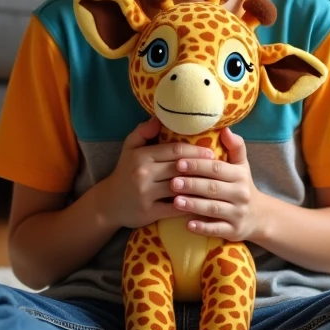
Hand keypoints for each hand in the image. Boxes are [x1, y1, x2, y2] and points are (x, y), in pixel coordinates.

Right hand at [93, 117, 215, 229]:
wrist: (109, 203)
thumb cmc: (124, 172)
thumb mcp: (129, 148)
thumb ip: (142, 132)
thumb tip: (158, 118)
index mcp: (142, 156)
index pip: (175, 150)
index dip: (196, 150)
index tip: (211, 152)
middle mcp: (143, 173)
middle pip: (180, 168)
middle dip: (202, 167)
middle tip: (219, 168)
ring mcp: (146, 194)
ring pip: (180, 188)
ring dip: (199, 187)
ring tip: (216, 185)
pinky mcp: (149, 212)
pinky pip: (175, 209)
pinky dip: (190, 206)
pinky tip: (204, 203)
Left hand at [170, 127, 263, 241]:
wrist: (260, 217)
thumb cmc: (242, 186)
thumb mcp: (242, 166)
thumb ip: (235, 147)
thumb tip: (225, 129)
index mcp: (239, 176)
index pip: (217, 169)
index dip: (198, 165)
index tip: (179, 162)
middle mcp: (240, 194)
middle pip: (213, 188)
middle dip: (192, 185)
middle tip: (173, 182)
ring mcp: (237, 214)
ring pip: (213, 209)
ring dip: (194, 205)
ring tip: (175, 201)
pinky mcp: (234, 231)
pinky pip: (216, 229)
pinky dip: (202, 227)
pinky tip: (187, 224)